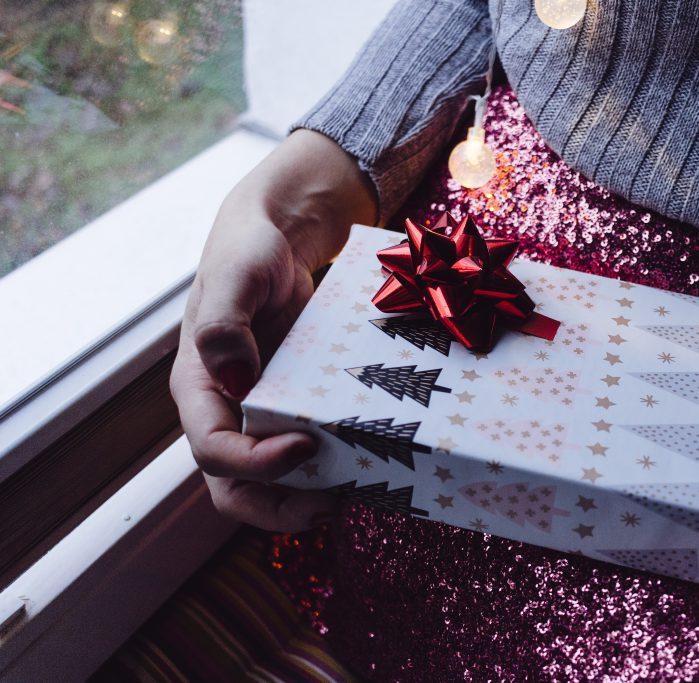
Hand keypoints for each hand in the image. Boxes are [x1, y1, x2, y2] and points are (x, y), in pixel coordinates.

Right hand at [170, 130, 375, 530]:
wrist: (278, 241)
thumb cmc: (247, 253)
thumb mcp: (234, 277)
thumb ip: (224, 324)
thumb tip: (234, 380)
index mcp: (199, 389)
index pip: (212, 451)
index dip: (254, 463)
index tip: (303, 446)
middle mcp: (226, 412)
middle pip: (235, 489)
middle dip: (278, 510)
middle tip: (328, 508)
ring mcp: (260, 415)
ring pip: (271, 484)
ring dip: (306, 500)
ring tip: (354, 495)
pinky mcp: (294, 409)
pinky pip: (305, 454)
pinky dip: (330, 469)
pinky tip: (366, 466)